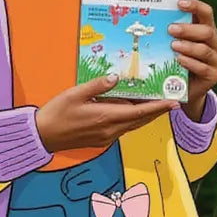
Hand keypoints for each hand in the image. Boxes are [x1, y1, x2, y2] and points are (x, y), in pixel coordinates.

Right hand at [34, 75, 179, 153]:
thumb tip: (116, 77)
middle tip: (170, 98)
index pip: (139, 112)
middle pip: (140, 120)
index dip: (158, 107)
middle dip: (157, 111)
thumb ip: (98, 85)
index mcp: (106, 117)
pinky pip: (123, 128)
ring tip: (156, 102)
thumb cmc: (57, 113)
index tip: (173, 102)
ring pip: (133, 125)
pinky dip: (132, 118)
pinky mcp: (102, 139)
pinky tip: (131, 108)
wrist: (43, 136)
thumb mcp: (75, 94)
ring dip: (145, 115)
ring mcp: (107, 137)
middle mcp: (110, 130)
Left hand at [170, 0, 216, 120]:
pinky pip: (203, 68)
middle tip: (171, 29)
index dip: (195, 6)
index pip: (206, 13)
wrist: (186, 87)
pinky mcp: (215, 75)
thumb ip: (171, 32)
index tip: (179, 3)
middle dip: (188, 29)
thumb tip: (149, 17)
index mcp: (208, 29)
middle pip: (207, 31)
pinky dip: (190, 63)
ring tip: (173, 46)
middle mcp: (216, 43)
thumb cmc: (177, 59)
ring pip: (205, 50)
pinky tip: (179, 60)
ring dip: (188, 47)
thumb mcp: (176, 43)